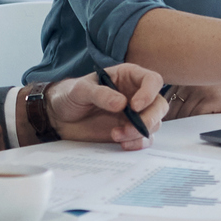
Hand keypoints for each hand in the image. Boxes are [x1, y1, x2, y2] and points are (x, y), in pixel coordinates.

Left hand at [46, 63, 167, 149]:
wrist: (60, 117)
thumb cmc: (70, 95)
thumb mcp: (80, 90)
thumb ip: (100, 94)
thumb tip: (122, 103)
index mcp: (128, 77)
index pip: (152, 80)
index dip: (149, 92)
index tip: (134, 106)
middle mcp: (136, 95)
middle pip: (159, 105)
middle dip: (149, 118)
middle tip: (131, 127)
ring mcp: (135, 115)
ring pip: (154, 124)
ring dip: (139, 133)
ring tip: (115, 135)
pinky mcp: (130, 132)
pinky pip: (144, 139)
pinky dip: (137, 143)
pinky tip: (122, 144)